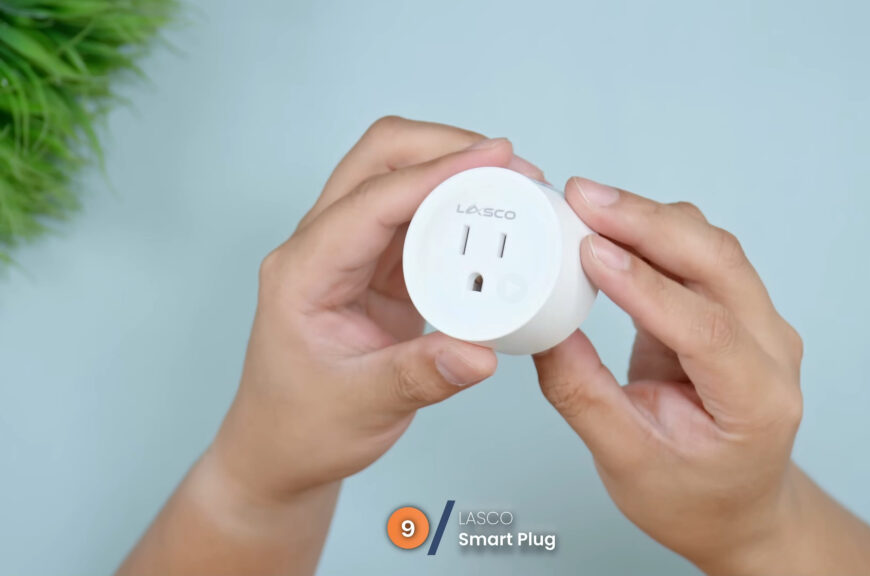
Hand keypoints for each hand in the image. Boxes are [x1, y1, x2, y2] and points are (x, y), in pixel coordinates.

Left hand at [210, 117, 544, 499]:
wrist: (284, 450)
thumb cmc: (302, 426)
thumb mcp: (361, 406)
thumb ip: (421, 376)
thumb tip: (480, 352)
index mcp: (304, 272)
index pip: (372, 200)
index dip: (435, 173)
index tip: (494, 159)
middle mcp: (324, 249)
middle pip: (380, 160)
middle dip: (444, 147)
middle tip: (509, 163)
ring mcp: (353, 254)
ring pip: (402, 181)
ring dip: (456, 174)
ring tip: (514, 188)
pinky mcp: (380, 269)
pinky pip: (423, 220)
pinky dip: (461, 212)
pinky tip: (496, 223)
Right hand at [534, 177, 869, 574]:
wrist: (736, 508)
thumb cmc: (693, 498)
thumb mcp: (626, 461)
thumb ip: (583, 395)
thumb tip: (543, 328)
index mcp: (758, 401)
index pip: (706, 329)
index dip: (645, 286)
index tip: (590, 251)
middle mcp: (772, 350)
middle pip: (719, 263)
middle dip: (647, 222)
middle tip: (582, 198)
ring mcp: (758, 323)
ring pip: (710, 246)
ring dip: (648, 218)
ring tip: (586, 204)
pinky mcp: (732, 308)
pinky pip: (697, 254)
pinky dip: (651, 232)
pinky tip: (609, 225)